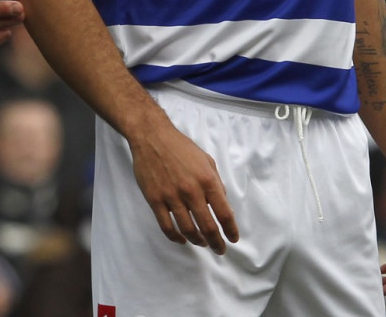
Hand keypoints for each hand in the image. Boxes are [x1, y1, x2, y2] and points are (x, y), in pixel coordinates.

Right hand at [129, 121, 238, 254]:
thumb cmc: (181, 146)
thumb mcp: (206, 159)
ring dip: (198, 241)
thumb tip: (223, 203)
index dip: (231, 230)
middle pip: (207, 226)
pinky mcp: (155, 200)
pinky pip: (167, 227)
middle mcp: (191, 190)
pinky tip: (182, 239)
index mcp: (206, 179)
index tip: (233, 238)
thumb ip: (216, 182)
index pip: (224, 213)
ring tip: (203, 243)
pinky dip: (176, 238)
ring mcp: (171, 196)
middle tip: (220, 249)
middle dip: (217, 242)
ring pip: (188, 230)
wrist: (152, 136)